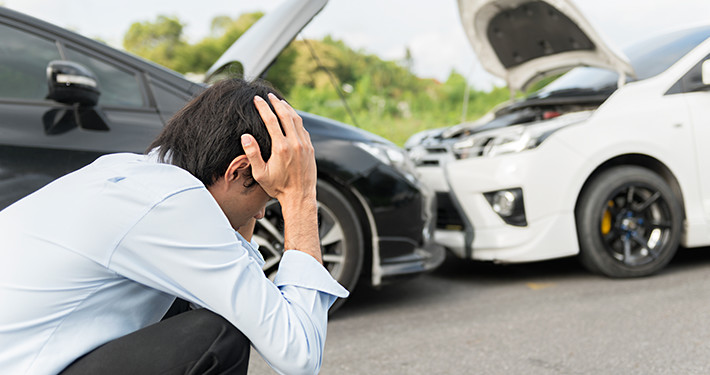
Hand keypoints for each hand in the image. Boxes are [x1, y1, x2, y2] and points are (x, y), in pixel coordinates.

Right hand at [241, 93, 320, 262]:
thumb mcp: (260, 173)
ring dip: (288, 108)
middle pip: (285, 115)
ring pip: (297, 120)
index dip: (263, 107)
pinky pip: (303, 129)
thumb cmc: (278, 188)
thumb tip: (245, 137)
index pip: (271, 120)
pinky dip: (296, 119)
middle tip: (268, 96)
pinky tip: (292, 118)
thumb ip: (252, 154)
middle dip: (276, 103)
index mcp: (281, 148)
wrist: (300, 197)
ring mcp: (305, 145)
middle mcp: (295, 143)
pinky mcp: (310, 148)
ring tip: (280, 102)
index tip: (257, 99)